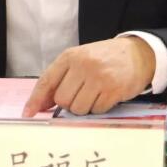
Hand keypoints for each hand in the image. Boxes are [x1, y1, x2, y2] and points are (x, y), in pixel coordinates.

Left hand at [22, 36, 154, 116]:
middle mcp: (83, 65)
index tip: (28, 113)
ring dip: (83, 108)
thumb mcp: (80, 59)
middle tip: (79, 95)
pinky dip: (98, 108)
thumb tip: (41, 104)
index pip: (47, 80)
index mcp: (71, 56)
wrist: (138, 53)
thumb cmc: (104, 58)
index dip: (36, 99)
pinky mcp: (113, 90)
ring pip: (78, 108)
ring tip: (93, 94)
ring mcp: (99, 77)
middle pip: (62, 100)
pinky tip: (105, 96)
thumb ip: (61, 78)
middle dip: (67, 104)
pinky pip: (96, 111)